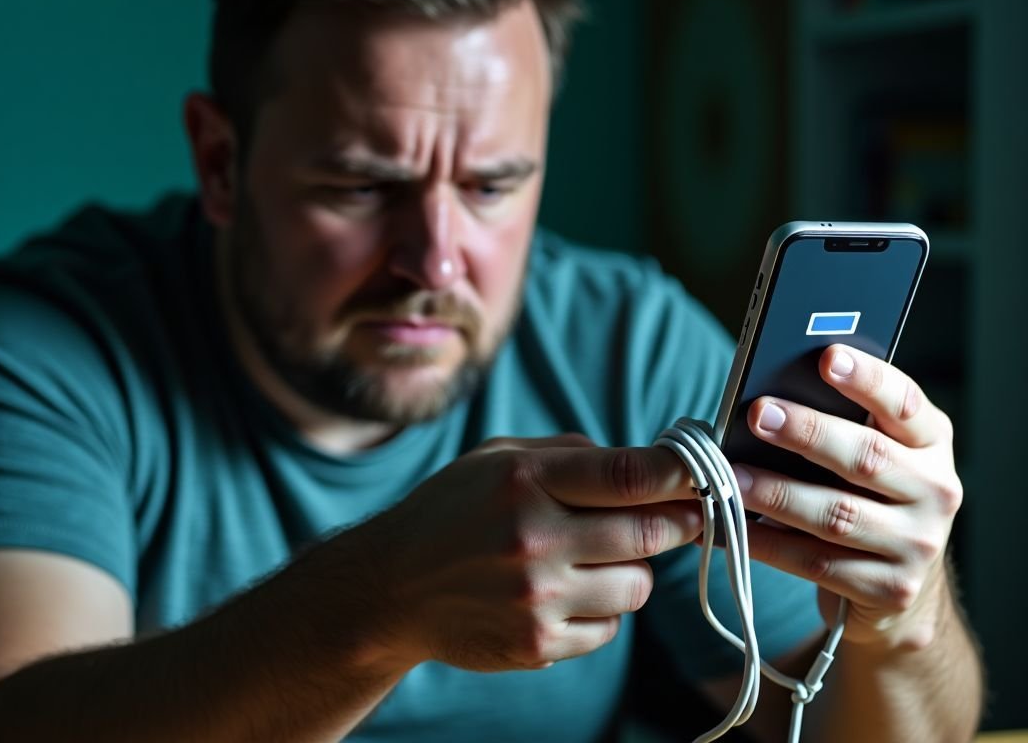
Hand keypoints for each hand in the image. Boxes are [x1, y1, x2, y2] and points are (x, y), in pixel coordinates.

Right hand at [362, 434, 703, 671]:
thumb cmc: (452, 511)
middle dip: (677, 523)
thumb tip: (650, 462)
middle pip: (652, 532)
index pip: (633, 474)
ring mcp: (536, 597)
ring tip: (596, 560)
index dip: (685, 473)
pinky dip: (601, 611)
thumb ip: (571, 454)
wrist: (390, 587)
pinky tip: (564, 595)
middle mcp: (532, 538)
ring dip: (632, 571)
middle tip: (680, 518)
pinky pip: (609, 628)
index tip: (708, 474)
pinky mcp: (536, 644)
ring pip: (638, 586)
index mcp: (524, 480)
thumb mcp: (497, 457)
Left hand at [733, 344, 961, 649]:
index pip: (903, 403)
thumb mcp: (868, 455)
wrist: (899, 590)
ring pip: (836, 514)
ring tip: (731, 475)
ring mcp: (917, 544)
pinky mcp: (889, 588)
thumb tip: (765, 395)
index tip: (827, 356)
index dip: (867, 379)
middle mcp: (935, 490)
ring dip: (776, 493)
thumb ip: (837, 425)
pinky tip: (730, 526)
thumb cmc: (866, 500)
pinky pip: (816, 562)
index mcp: (931, 443)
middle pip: (866, 457)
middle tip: (757, 413)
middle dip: (807, 432)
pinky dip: (766, 543)